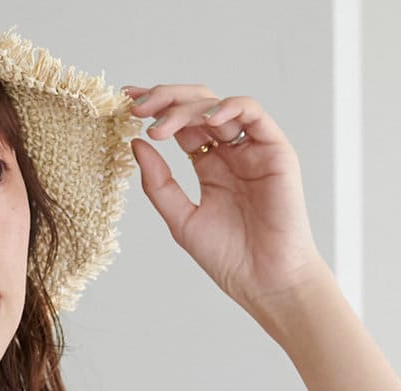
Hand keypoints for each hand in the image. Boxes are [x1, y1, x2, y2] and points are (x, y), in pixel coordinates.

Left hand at [124, 84, 331, 319]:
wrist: (265, 281)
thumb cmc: (229, 257)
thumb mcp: (181, 220)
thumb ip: (159, 184)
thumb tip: (135, 144)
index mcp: (209, 165)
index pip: (180, 124)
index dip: (155, 110)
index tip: (125, 104)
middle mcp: (230, 151)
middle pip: (196, 107)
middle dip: (165, 99)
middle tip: (136, 106)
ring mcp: (252, 148)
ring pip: (218, 105)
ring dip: (186, 106)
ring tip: (160, 123)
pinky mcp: (275, 149)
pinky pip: (252, 113)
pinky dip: (229, 107)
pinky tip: (205, 119)